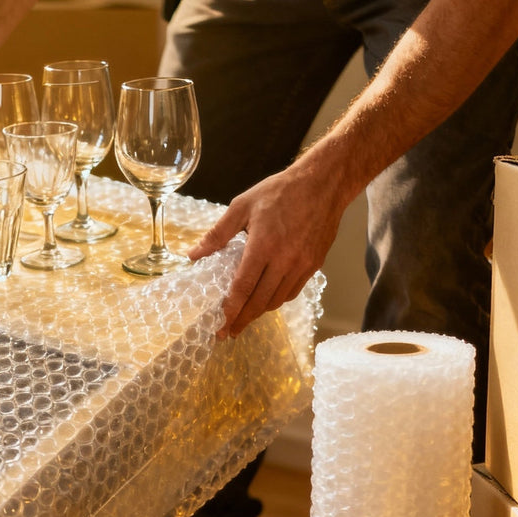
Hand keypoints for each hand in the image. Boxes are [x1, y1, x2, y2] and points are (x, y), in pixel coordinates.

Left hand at [190, 163, 345, 337]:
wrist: (324, 184)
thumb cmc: (280, 192)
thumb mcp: (242, 206)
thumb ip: (217, 234)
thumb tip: (193, 255)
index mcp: (263, 245)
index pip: (243, 288)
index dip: (230, 310)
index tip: (220, 326)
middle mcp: (284, 260)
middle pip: (259, 301)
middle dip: (242, 320)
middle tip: (228, 333)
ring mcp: (302, 265)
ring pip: (276, 300)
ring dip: (258, 312)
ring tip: (244, 318)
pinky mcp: (314, 265)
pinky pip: (292, 292)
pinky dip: (276, 300)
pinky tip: (265, 300)